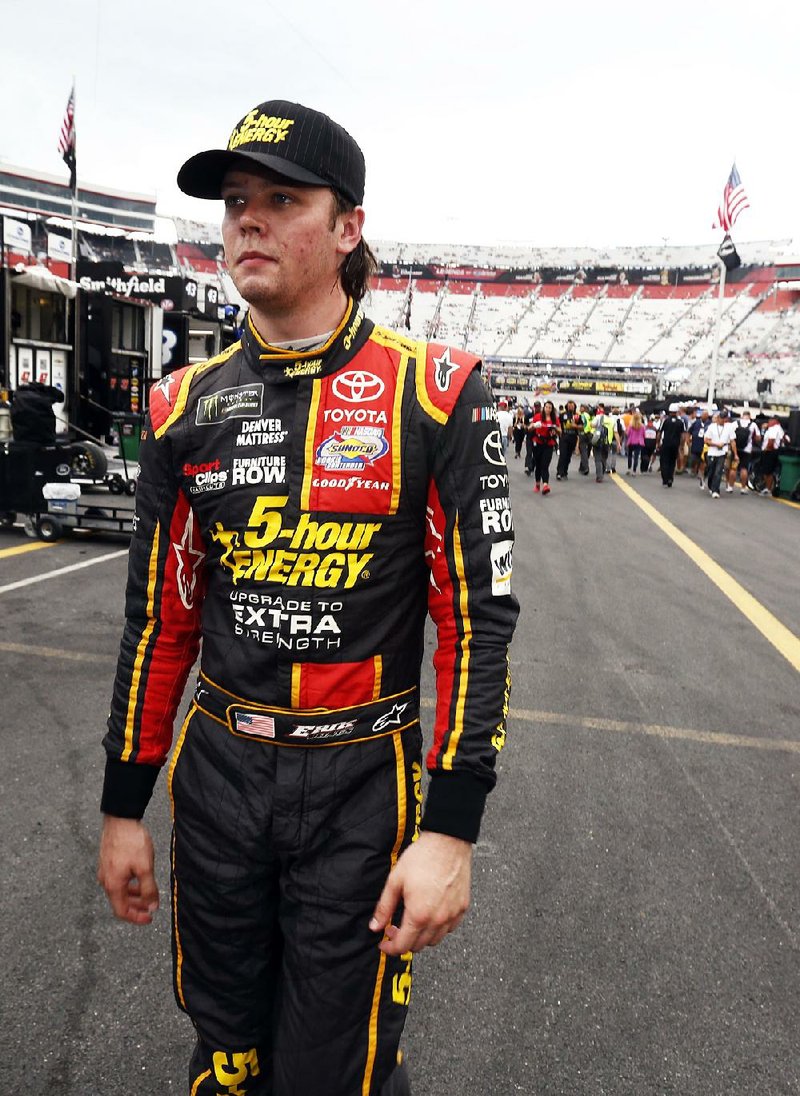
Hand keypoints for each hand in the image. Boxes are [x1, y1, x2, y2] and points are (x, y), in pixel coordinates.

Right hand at [97, 815, 158, 924]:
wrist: (120, 818)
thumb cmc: (131, 841)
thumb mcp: (145, 867)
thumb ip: (148, 889)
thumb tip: (152, 906)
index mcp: (113, 885)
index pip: (122, 911)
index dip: (136, 918)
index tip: (149, 917)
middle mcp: (106, 880)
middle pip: (120, 901)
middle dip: (137, 907)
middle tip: (151, 907)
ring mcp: (105, 870)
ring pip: (120, 890)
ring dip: (134, 895)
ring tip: (148, 892)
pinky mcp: (108, 861)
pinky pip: (118, 879)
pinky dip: (130, 884)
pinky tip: (139, 878)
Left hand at [369, 831, 471, 954]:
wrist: (448, 842)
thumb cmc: (422, 857)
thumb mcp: (395, 880)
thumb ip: (384, 907)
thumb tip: (375, 926)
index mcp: (419, 915)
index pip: (403, 946)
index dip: (390, 948)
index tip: (384, 943)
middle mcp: (438, 920)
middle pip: (419, 946)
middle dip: (404, 941)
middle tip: (395, 928)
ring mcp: (452, 915)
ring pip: (435, 940)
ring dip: (421, 937)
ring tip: (413, 921)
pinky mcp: (462, 908)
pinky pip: (449, 928)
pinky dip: (438, 928)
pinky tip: (431, 915)